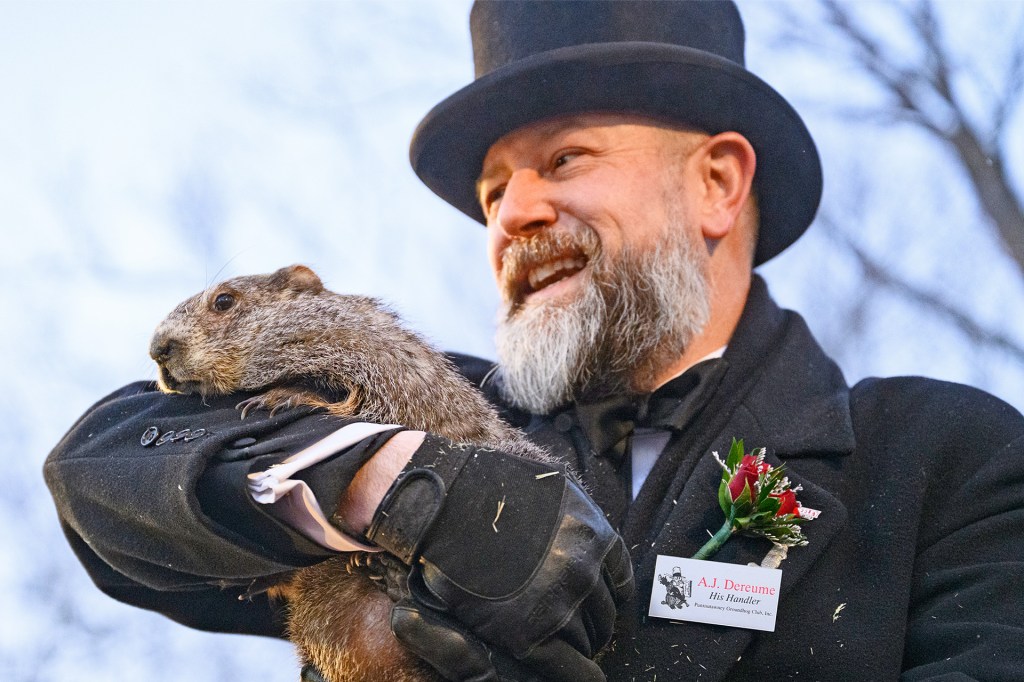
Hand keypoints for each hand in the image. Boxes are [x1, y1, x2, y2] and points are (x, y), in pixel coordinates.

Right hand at [366, 436, 633, 680]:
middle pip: (606, 612)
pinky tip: (581, 678)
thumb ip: (571, 517)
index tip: (601, 606)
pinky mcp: (533, 633)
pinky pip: (570, 668)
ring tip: (569, 651)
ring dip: (581, 645)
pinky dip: (577, 675)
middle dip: (595, 622)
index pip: (620, 577)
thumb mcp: (547, 489)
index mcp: (593, 533)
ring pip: (589, 639)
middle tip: (580, 631)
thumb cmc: (482, 492)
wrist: (440, 507)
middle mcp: (584, 568)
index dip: (609, 595)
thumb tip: (583, 536)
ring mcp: (561, 601)